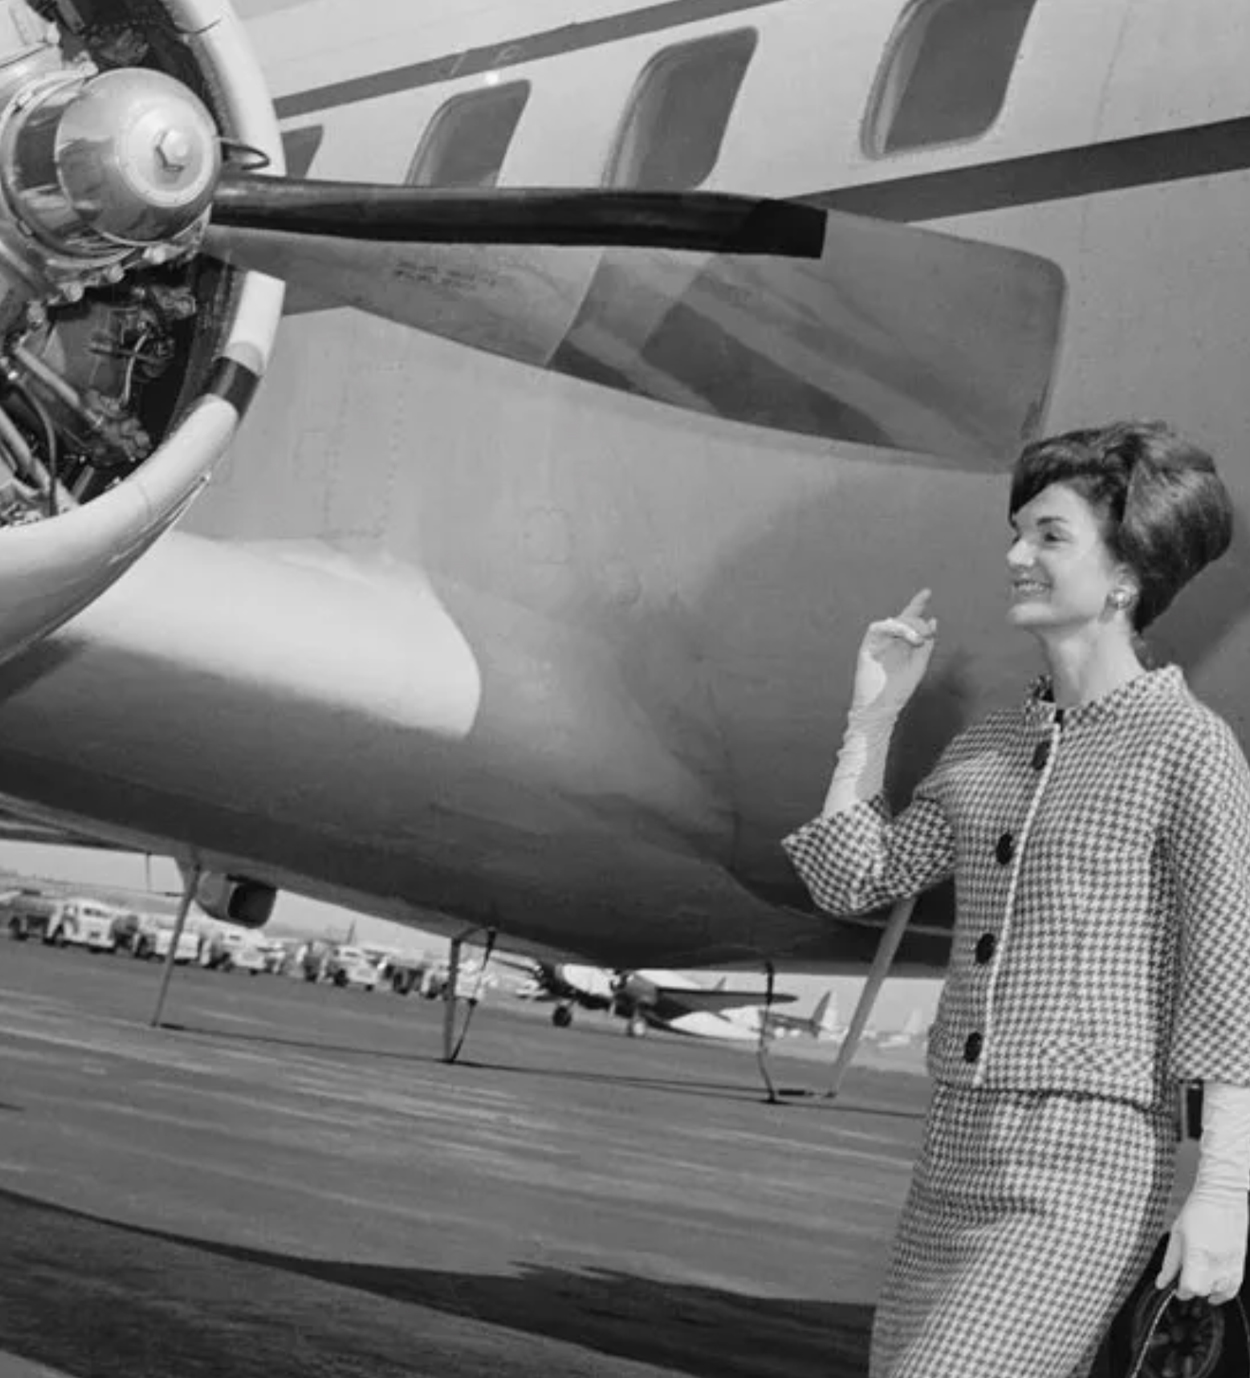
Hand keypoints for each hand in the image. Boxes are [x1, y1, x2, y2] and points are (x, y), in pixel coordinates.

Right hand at [849, 590, 937, 724]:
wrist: (881, 708)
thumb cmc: (899, 690)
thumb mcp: (920, 665)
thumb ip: (926, 645)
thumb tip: (933, 621)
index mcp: (902, 645)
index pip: (909, 620)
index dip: (917, 605)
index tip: (927, 592)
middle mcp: (890, 641)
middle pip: (903, 619)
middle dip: (918, 622)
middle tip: (926, 635)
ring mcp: (878, 644)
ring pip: (891, 621)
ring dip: (907, 626)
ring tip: (917, 639)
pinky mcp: (867, 648)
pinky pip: (877, 628)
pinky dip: (892, 628)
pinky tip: (905, 638)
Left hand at [1156, 1190, 1247, 1305]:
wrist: (1223, 1197)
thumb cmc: (1198, 1211)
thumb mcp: (1176, 1234)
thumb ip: (1170, 1262)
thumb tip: (1161, 1282)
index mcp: (1198, 1254)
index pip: (1190, 1288)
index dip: (1180, 1290)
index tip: (1174, 1286)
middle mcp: (1217, 1263)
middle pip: (1203, 1292)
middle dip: (1191, 1289)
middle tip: (1185, 1277)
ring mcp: (1231, 1265)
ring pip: (1219, 1293)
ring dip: (1207, 1290)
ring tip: (1199, 1277)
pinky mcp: (1240, 1264)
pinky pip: (1233, 1288)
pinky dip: (1223, 1292)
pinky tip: (1214, 1286)